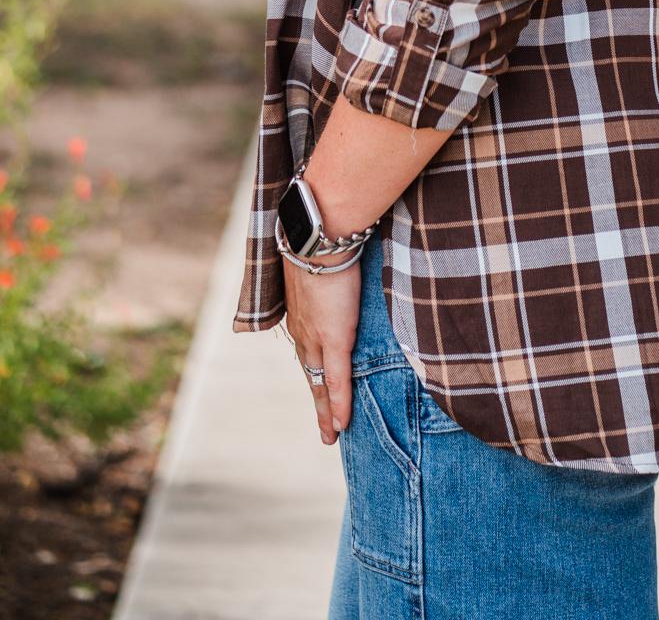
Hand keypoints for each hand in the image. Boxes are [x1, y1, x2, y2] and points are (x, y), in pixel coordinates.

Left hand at [283, 248, 360, 445]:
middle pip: (310, 375)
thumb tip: (343, 266)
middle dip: (317, 403)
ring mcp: (317, 337)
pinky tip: (342, 425)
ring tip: (332, 435)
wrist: (320, 237)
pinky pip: (337, 381)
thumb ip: (332, 274)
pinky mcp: (334, 339)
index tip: (318, 388)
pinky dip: (339, 405)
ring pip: (320, 384)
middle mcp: (303, 330)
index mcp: (300, 313)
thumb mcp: (325, 262)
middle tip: (325, 430)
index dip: (314, 372)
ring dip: (326, 412)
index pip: (306, 351)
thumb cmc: (325, 240)